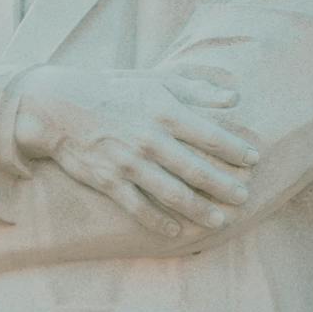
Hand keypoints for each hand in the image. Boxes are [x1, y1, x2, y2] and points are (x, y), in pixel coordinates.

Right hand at [13, 66, 257, 238]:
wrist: (58, 106)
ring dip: (199, 209)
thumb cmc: (112, 90)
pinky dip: (158, 221)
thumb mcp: (154, 80)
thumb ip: (196, 90)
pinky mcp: (109, 181)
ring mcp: (129, 163)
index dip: (235, 150)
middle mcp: (150, 139)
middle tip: (244, 198)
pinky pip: (138, 207)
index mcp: (164, 111)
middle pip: (196, 169)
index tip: (254, 160)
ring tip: (221, 221)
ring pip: (172, 193)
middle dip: (224, 186)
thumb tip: (234, 98)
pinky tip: (176, 231)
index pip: (210, 134)